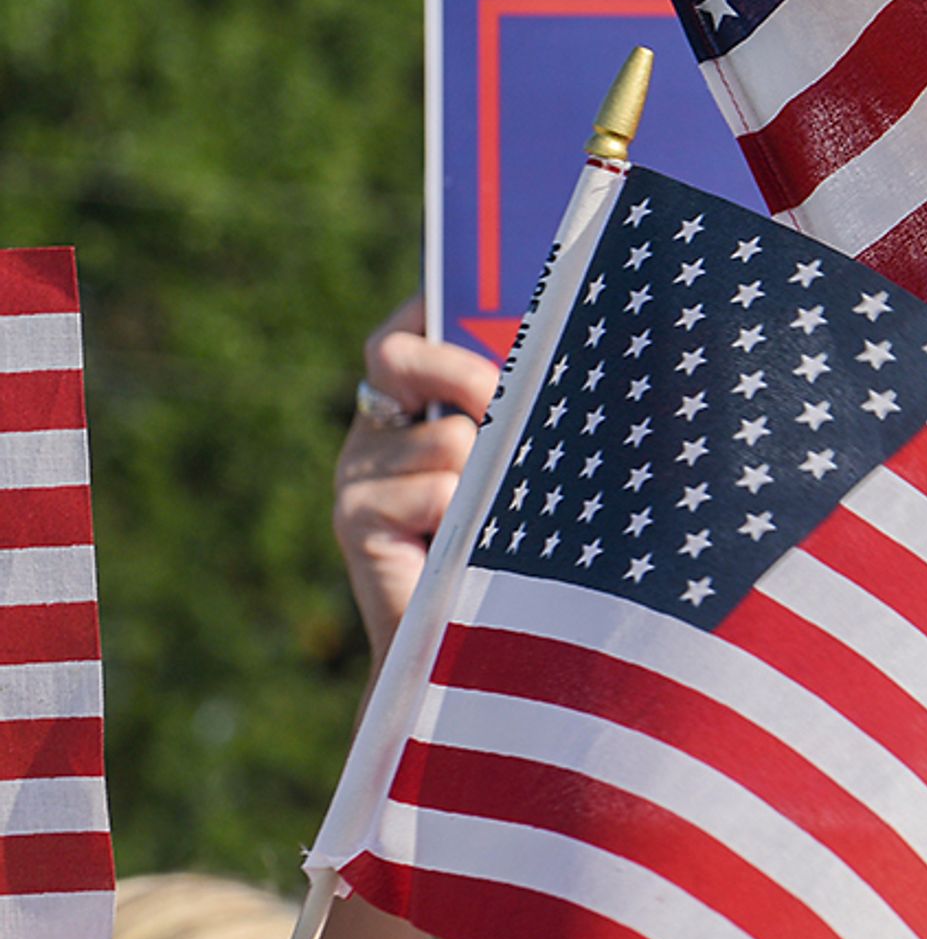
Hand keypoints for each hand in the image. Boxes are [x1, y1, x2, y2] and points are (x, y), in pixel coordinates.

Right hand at [332, 298, 499, 657]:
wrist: (469, 650)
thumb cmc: (514, 550)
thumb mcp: (523, 467)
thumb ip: (522, 413)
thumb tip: (563, 347)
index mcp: (408, 411)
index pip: (401, 331)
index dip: (428, 306)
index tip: (459, 288)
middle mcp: (371, 434)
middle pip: (399, 355)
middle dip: (466, 371)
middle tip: (502, 398)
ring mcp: (354, 474)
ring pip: (448, 436)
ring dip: (489, 475)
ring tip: (491, 520)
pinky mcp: (352, 518)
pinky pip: (436, 490)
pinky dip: (466, 520)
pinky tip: (458, 548)